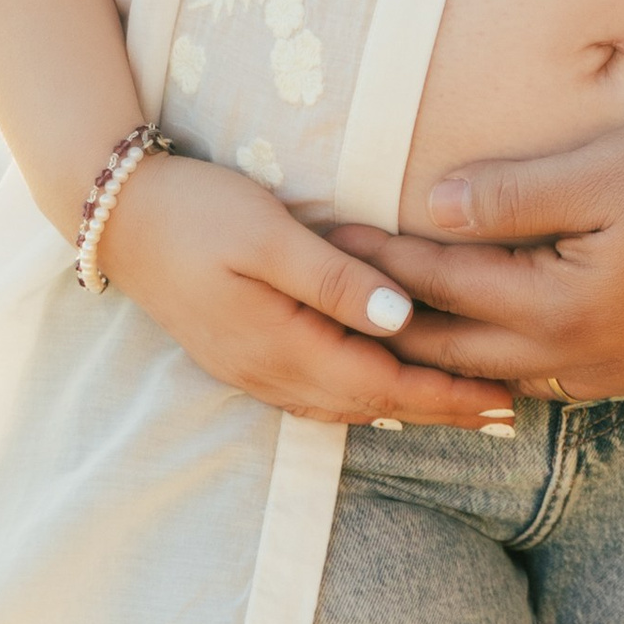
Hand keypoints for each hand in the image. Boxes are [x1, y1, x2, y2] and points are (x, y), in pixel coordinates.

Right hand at [97, 152, 517, 426]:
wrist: (117, 217)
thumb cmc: (198, 211)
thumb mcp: (268, 234)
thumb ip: (333, 279)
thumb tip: (400, 316)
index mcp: (283, 346)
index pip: (384, 386)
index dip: (447, 396)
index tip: (505, 399)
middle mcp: (271, 373)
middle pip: (372, 405)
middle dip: (440, 410)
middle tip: (506, 412)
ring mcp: (253, 370)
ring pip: (345, 405)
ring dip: (405, 408)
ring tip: (461, 406)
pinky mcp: (244, 355)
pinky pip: (317, 394)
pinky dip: (363, 397)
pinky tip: (383, 391)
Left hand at [328, 114, 623, 401]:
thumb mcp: (599, 171)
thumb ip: (511, 196)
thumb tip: (431, 204)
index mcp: (554, 306)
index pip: (441, 284)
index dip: (378, 261)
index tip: (325, 242)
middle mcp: (574, 357)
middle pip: (457, 353)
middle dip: (390, 326)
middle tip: (335, 308)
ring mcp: (612, 375)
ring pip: (504, 381)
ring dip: (448, 363)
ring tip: (397, 346)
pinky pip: (555, 385)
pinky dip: (510, 372)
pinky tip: (499, 363)